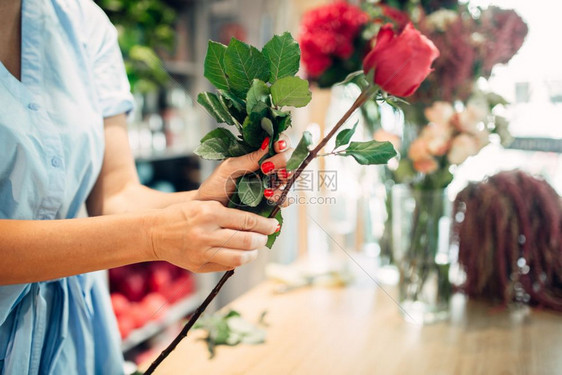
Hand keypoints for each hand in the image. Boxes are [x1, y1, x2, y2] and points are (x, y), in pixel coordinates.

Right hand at [146, 200, 278, 271]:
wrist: (154, 233)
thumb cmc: (182, 215)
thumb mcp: (204, 205)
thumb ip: (227, 213)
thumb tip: (256, 223)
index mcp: (210, 213)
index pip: (247, 221)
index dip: (265, 224)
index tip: (274, 225)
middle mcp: (206, 233)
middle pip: (246, 241)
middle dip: (261, 240)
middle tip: (265, 237)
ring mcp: (202, 252)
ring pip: (239, 258)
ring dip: (252, 254)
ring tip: (254, 249)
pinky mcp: (199, 266)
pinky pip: (226, 266)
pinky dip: (237, 261)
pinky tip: (239, 255)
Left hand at [196, 135, 292, 205]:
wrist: (210, 210)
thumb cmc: (216, 186)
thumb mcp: (229, 168)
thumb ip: (249, 158)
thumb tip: (269, 144)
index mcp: (258, 155)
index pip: (278, 143)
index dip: (282, 142)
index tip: (277, 147)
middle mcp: (269, 168)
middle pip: (290, 158)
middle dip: (284, 161)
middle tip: (267, 168)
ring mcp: (272, 185)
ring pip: (290, 178)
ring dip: (284, 180)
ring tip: (267, 186)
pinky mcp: (272, 202)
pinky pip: (285, 198)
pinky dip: (281, 197)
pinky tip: (268, 197)